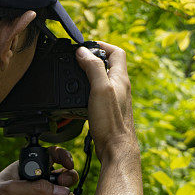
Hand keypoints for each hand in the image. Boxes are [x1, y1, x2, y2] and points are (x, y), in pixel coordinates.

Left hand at [0, 146, 77, 194]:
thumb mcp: (10, 189)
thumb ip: (35, 188)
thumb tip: (60, 191)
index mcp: (30, 169)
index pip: (52, 157)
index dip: (64, 157)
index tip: (68, 165)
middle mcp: (39, 183)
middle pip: (65, 177)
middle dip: (67, 181)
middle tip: (60, 187)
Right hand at [75, 42, 137, 162]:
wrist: (116, 150)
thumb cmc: (111, 122)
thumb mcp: (100, 89)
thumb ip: (93, 68)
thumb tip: (83, 51)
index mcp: (120, 79)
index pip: (117, 52)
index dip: (102, 45)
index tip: (87, 46)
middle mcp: (120, 88)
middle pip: (108, 65)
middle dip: (92, 60)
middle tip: (76, 60)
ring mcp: (115, 100)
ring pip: (102, 81)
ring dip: (88, 77)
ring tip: (74, 77)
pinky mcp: (108, 112)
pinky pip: (97, 96)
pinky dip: (86, 93)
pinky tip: (77, 100)